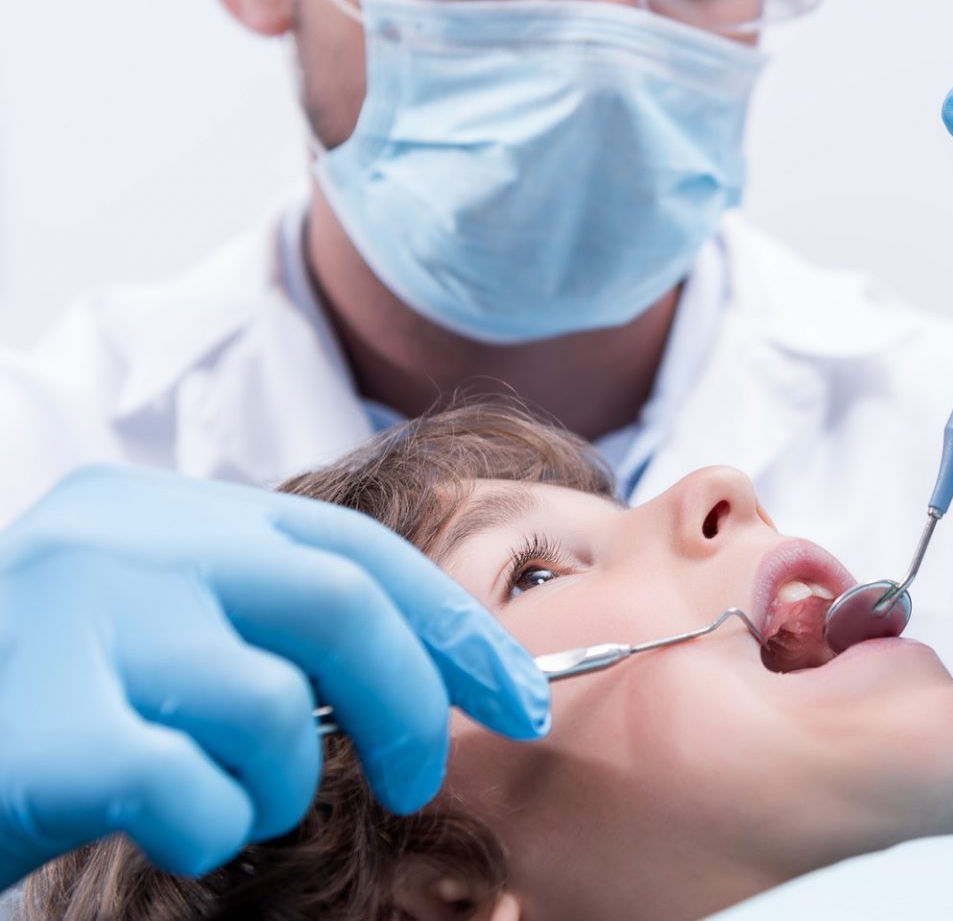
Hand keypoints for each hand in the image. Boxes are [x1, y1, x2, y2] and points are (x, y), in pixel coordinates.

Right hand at [0, 464, 549, 886]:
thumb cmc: (48, 708)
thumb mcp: (156, 628)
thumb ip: (260, 619)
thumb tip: (430, 667)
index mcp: (155, 509)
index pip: (349, 548)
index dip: (452, 626)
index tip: (522, 696)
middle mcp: (116, 543)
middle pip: (336, 603)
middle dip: (413, 699)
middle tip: (424, 779)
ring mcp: (73, 625)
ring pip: (269, 707)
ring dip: (281, 781)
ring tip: (234, 801)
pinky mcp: (43, 728)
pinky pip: (191, 789)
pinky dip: (212, 826)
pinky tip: (172, 827)